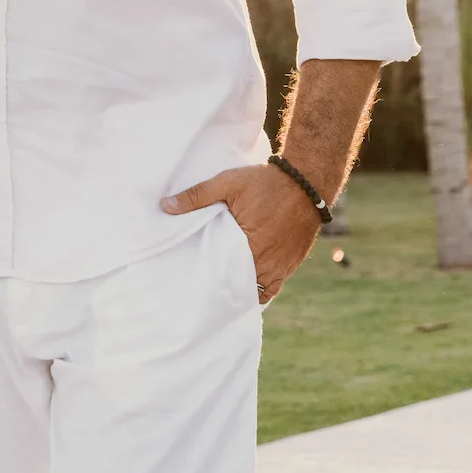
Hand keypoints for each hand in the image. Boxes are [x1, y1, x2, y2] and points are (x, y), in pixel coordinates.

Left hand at [161, 163, 321, 304]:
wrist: (306, 182)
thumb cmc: (265, 182)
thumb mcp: (227, 183)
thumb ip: (196, 196)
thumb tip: (165, 206)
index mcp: (251, 245)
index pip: (225, 276)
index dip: (210, 281)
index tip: (195, 283)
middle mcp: (268, 262)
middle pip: (241, 287)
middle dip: (224, 288)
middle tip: (204, 289)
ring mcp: (283, 266)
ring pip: (258, 291)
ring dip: (242, 289)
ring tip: (222, 289)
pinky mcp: (292, 264)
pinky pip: (273, 287)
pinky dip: (260, 289)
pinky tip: (245, 286)